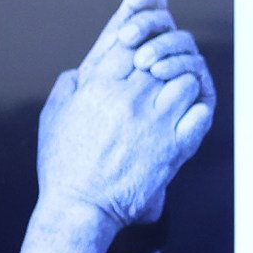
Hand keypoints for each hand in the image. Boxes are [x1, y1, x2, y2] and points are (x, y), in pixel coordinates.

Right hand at [36, 0, 213, 227]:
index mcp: (99, 86)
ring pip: (185, 80)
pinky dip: (197, 110)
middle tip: (160, 76)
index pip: (130, 43)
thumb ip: (68, 87)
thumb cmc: (64, 167)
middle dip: (161, 63)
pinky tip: (186, 117)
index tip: (141, 55)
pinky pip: (200, 113)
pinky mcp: (173, 147)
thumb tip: (80, 72)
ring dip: (182, 85)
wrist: (80, 208)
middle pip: (160, 57)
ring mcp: (154, 122)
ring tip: (173, 98)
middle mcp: (129, 98)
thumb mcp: (53, 117)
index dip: (139, 44)